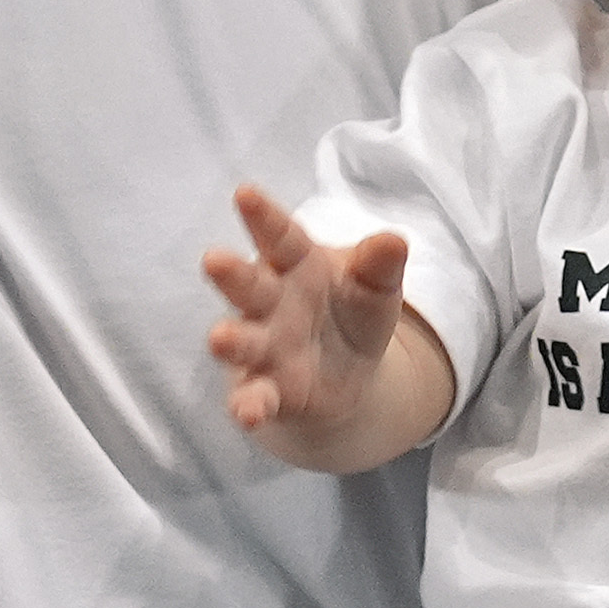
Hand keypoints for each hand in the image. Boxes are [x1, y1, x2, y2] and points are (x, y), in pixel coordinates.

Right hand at [202, 183, 418, 464]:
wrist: (345, 372)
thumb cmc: (352, 311)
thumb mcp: (375, 286)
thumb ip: (380, 265)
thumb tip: (395, 241)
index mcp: (296, 265)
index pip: (279, 237)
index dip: (263, 217)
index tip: (245, 194)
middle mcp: (271, 304)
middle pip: (248, 286)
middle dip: (231, 275)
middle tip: (213, 260)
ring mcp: (265, 348)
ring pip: (243, 342)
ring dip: (230, 341)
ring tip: (219, 339)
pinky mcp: (268, 390)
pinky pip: (254, 397)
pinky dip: (248, 406)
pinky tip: (247, 413)